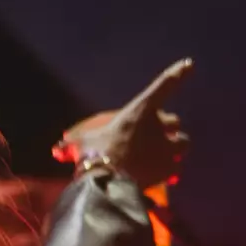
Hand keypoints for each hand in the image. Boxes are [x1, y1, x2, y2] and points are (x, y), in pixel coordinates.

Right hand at [55, 59, 192, 189]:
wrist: (107, 180)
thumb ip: (71, 146)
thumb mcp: (81, 144)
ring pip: (182, 145)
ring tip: (165, 159)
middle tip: (161, 137)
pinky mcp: (168, 168)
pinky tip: (163, 178)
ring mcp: (166, 147)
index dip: (177, 74)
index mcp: (140, 110)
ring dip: (175, 150)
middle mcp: (158, 126)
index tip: (189, 65)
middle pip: (175, 122)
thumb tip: (56, 150)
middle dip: (170, 129)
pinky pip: (175, 168)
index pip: (164, 86)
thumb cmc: (94, 154)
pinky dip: (170, 172)